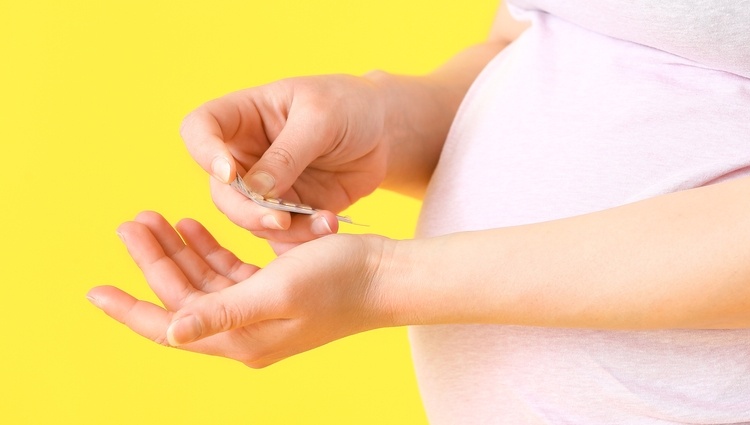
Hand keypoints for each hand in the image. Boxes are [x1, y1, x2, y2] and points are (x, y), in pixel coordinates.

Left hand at [87, 211, 391, 367]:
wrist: (390, 276)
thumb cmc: (341, 281)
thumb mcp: (277, 291)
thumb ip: (222, 311)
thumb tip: (171, 331)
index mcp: (241, 337)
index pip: (169, 327)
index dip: (129, 310)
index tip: (92, 291)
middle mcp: (246, 331)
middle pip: (183, 296)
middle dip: (153, 262)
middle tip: (129, 223)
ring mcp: (261, 312)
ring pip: (203, 281)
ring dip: (178, 251)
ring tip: (153, 217)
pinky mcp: (275, 291)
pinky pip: (229, 272)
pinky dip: (209, 249)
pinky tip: (194, 225)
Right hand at [181, 75, 389, 252]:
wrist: (384, 131)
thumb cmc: (348, 106)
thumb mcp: (321, 118)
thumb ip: (289, 154)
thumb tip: (256, 192)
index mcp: (242, 117)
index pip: (199, 130)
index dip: (204, 153)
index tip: (229, 173)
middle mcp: (245, 155)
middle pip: (221, 191)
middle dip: (247, 211)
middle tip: (280, 221)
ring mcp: (266, 188)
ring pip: (250, 220)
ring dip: (283, 230)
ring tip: (325, 223)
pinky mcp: (290, 212)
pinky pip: (283, 235)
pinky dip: (303, 238)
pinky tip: (331, 227)